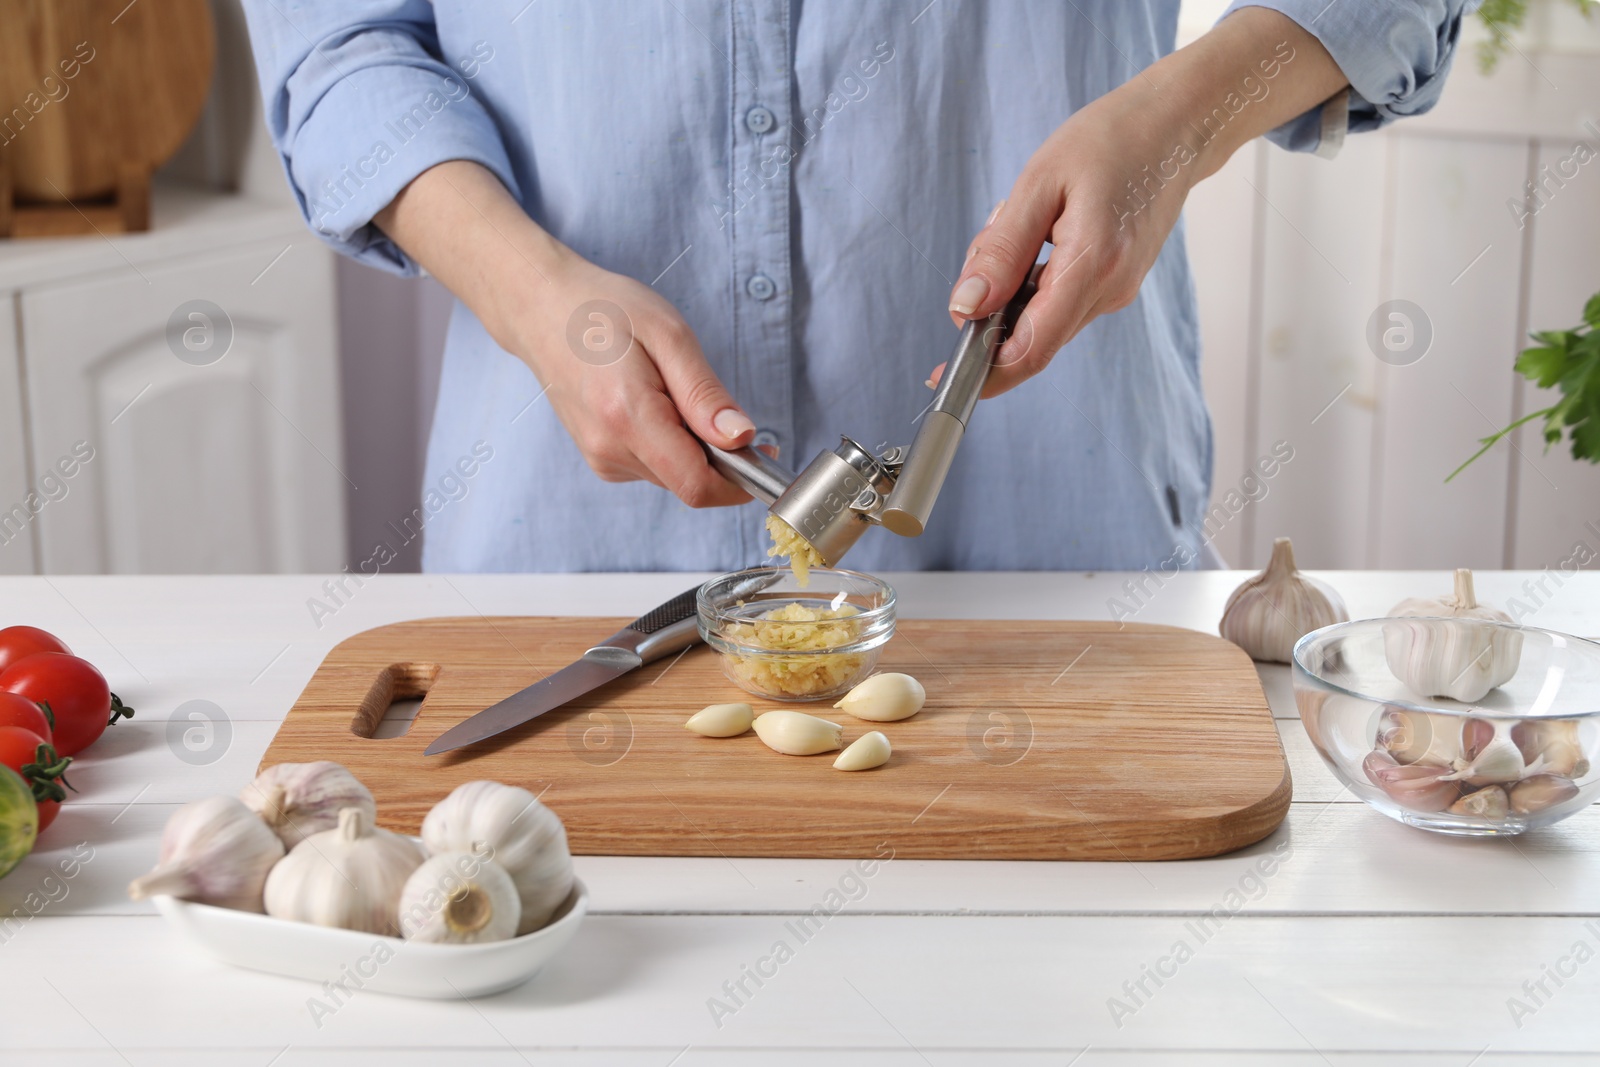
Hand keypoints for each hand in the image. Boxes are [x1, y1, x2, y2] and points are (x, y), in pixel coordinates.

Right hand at [511, 250, 758, 506]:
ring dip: (693, 446)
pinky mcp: (601, 459)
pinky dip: (670, 442)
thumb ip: (704, 393)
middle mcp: (609, 449)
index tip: (765, 452)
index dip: (740, 481)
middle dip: (719, 455)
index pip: (697, 484)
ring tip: (670, 390)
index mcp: (628, 416)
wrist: (541, 310)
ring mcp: (601, 458)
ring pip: (674, 476)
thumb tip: (742, 439)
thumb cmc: (604, 311)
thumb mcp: (668, 334)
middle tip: (713, 401)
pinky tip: (653, 401)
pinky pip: (655, 465)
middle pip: (689, 482)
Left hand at [941, 8, 1345, 396]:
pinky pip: (1058, 300)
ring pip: (1040, 318)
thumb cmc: (1113, 140)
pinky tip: (1044, 228)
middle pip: (1029, 337)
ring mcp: (1116, 292)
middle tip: (993, 233)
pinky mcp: (1115, 284)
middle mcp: (1109, 292)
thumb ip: (1001, 251)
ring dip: (1013, 285)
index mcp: (1092, 266)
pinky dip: (1034, 277)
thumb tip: (965, 308)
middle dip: (992, 308)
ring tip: (1028, 217)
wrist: (1177, 126)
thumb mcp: (1040, 183)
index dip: (985, 373)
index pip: (1031, 349)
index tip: (943, 376)